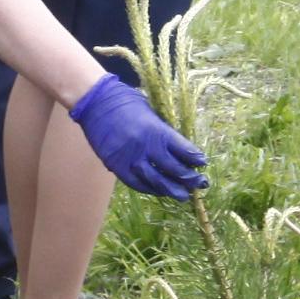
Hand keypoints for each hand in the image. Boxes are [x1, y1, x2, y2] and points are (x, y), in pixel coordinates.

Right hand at [67, 76, 209, 197]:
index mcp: (158, 130)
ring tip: (183, 196)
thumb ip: (162, 131)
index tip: (202, 163)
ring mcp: (131, 159)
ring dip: (172, 190)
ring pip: (157, 181)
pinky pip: (137, 184)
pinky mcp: (117, 167)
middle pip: (173, 169)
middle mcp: (147, 147)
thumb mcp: (150, 113)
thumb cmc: (126, 102)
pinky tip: (159, 191)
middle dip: (189, 179)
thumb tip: (178, 149)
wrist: (96, 103)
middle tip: (200, 184)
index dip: (195, 158)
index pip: (183, 150)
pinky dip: (150, 189)